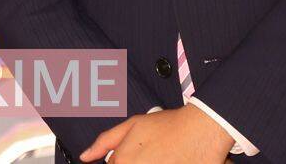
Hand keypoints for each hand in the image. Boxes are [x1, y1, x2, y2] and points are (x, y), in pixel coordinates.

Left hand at [79, 106, 233, 163]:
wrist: (200, 131)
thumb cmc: (169, 126)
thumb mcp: (132, 125)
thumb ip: (104, 142)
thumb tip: (85, 156)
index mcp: (123, 162)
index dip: (122, 158)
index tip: (137, 153)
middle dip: (136, 161)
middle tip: (152, 154)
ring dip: (148, 163)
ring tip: (161, 157)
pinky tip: (167, 160)